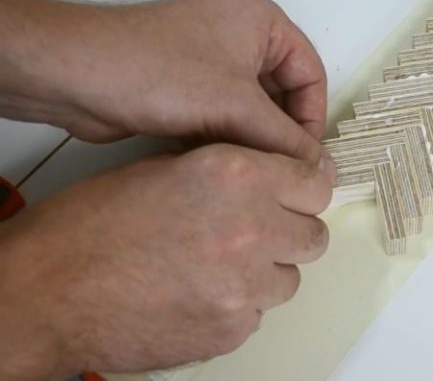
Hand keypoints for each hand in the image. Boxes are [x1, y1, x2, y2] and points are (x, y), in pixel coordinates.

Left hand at [0, 0, 326, 159]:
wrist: (77, 76)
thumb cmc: (157, 72)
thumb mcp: (237, 108)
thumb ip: (286, 142)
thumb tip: (322, 172)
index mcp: (262, 21)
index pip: (310, 74)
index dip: (312, 119)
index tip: (307, 161)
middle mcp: (240, 36)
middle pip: (283, 95)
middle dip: (280, 135)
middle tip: (282, 175)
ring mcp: (211, 61)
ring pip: (252, 112)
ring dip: (253, 143)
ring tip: (251, 176)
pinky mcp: (187, 86)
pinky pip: (225, 118)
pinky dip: (228, 143)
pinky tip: (224, 168)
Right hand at [0, 144, 334, 379]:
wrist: (49, 291)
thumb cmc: (91, 226)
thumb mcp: (167, 169)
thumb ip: (232, 173)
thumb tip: (273, 179)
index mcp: (235, 175)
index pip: (315, 183)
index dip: (306, 190)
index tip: (299, 196)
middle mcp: (251, 228)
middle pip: (313, 236)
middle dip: (290, 233)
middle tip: (258, 233)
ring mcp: (244, 286)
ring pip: (288, 280)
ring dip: (264, 272)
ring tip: (216, 266)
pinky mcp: (232, 330)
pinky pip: (257, 314)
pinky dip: (237, 305)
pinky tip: (197, 294)